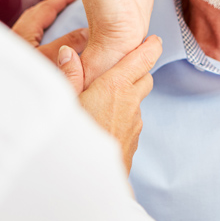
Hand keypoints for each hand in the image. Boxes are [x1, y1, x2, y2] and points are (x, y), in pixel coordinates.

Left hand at [12, 0, 88, 63]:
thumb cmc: (22, 80)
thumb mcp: (50, 60)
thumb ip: (68, 44)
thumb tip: (86, 30)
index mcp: (22, 33)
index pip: (44, 8)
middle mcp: (14, 38)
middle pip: (34, 15)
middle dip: (52, 7)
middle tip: (70, 4)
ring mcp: (11, 50)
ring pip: (30, 29)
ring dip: (46, 23)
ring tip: (62, 24)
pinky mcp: (10, 61)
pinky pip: (29, 41)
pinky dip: (41, 37)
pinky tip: (48, 47)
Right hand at [56, 36, 161, 173]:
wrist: (87, 181)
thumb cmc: (74, 139)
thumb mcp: (66, 102)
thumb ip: (69, 75)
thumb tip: (70, 52)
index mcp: (115, 87)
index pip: (142, 59)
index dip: (150, 46)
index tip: (153, 39)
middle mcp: (131, 102)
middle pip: (145, 77)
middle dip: (139, 68)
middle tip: (126, 63)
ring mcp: (135, 123)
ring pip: (138, 100)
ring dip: (129, 93)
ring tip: (108, 94)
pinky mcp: (134, 140)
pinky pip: (133, 120)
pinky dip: (124, 113)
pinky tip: (105, 119)